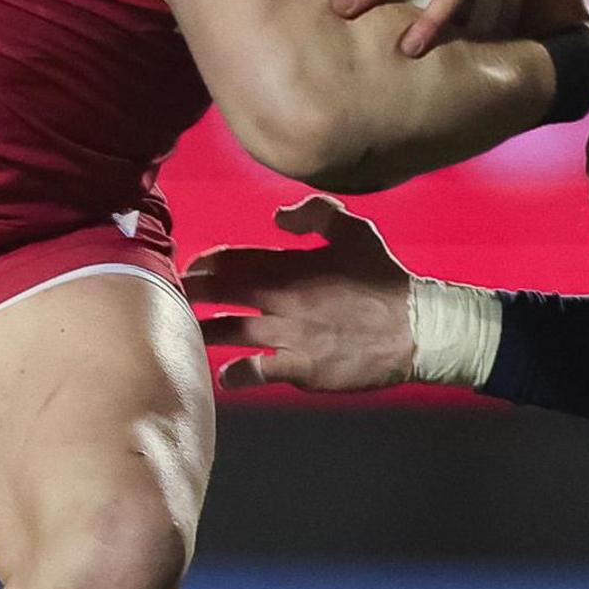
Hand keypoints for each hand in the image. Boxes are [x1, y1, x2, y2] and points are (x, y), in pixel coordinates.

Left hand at [186, 194, 419, 392]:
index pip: (235, 259)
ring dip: (205, 330)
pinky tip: (225, 376)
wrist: (416, 330)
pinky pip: (257, 370)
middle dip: (192, 292)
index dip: (207, 262)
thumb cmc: (385, 280)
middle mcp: (284, 299)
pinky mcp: (300, 368)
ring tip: (187, 333)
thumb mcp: (356, 231)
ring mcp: (290, 335)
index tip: (191, 266)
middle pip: (223, 292)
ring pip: (231, 331)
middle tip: (173, 295)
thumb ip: (316, 213)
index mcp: (294, 266)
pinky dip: (236, 374)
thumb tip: (276, 217)